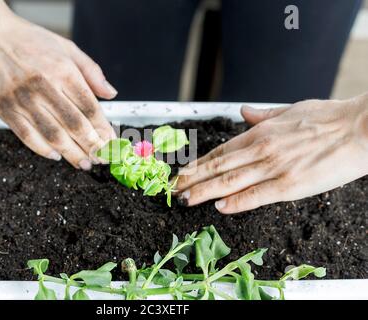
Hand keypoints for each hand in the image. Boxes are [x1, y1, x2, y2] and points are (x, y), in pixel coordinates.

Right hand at [0, 0, 116, 169]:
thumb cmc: (30, 40)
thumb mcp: (67, 47)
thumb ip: (92, 72)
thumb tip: (111, 94)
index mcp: (62, 70)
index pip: (89, 107)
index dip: (103, 129)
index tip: (111, 142)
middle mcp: (43, 86)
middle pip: (74, 125)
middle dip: (92, 146)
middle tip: (101, 159)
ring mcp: (22, 99)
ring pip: (53, 135)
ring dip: (72, 154)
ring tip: (84, 163)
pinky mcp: (5, 109)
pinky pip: (27, 136)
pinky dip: (43, 150)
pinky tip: (56, 155)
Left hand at [175, 94, 367, 213]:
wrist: (360, 128)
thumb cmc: (328, 118)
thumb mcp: (290, 110)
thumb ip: (264, 115)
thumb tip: (244, 112)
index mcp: (260, 132)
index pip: (221, 151)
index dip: (199, 163)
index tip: (184, 171)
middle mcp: (260, 149)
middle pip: (218, 167)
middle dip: (193, 178)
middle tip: (173, 188)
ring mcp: (273, 167)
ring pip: (229, 181)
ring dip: (204, 191)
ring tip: (185, 199)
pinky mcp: (289, 185)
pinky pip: (256, 195)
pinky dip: (235, 201)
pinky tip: (219, 206)